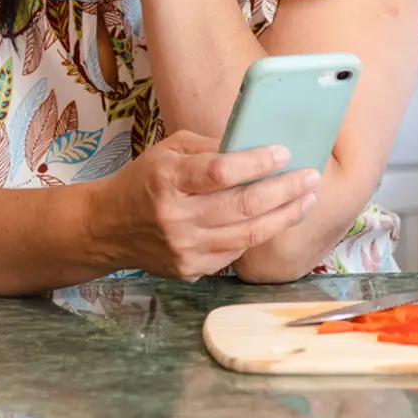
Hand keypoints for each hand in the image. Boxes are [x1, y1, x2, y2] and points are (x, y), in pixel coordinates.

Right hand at [89, 129, 319, 281]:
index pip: (220, 172)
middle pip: (243, 205)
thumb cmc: (143, 181)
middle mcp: (176, 217)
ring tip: (306, 200)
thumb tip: (255, 148)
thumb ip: (210, 149)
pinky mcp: (190, 269)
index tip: (284, 153)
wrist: (106, 227)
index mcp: (166, 180)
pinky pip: (236, 252)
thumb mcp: (167, 152)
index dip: (257, 163)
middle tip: (310, 178)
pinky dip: (258, 234)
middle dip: (285, 190)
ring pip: (249, 234)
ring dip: (284, 216)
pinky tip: (273, 219)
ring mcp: (184, 248)